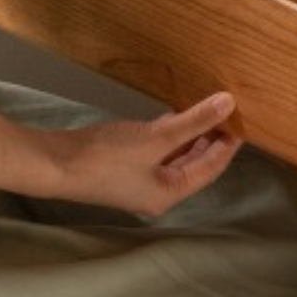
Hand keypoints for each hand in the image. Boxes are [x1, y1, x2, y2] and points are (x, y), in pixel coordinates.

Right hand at [53, 91, 242, 217]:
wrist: (55, 163)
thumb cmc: (107, 157)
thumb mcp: (156, 138)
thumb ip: (194, 121)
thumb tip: (229, 103)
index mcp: (169, 193)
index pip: (210, 169)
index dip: (228, 144)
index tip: (242, 120)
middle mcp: (157, 191)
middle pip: (194, 163)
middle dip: (211, 138)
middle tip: (227, 111)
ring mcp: (139, 179)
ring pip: (175, 155)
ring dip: (190, 134)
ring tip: (208, 108)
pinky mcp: (125, 164)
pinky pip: (156, 149)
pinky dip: (168, 133)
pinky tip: (174, 113)